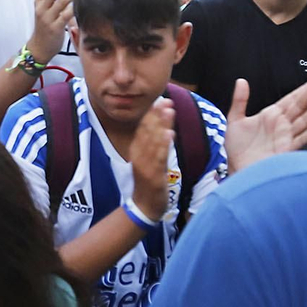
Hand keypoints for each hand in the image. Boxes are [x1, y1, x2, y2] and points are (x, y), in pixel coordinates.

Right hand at [29, 0, 73, 59]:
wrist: (39, 47)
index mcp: (38, 2)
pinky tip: (82, 5)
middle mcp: (41, 8)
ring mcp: (47, 18)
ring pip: (62, 0)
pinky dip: (75, 8)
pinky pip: (66, 15)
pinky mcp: (54, 28)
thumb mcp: (45, 11)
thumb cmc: (46, 28)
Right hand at [130, 97, 175, 217]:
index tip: (159, 100)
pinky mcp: (154, 176)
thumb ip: (151, 144)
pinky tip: (170, 134)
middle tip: (165, 100)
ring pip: (153, 141)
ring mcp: (146, 166)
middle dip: (156, 115)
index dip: (150, 114)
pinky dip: (164, 145)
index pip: (142, 128)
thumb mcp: (146, 160)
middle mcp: (139, 156)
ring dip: (162, 125)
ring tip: (169, 111)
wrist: (144, 205)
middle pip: (147, 132)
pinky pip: (159, 158)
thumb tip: (161, 127)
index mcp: (136, 151)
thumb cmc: (147, 182)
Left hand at [223, 77, 306, 172]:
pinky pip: (302, 138)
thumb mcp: (234, 119)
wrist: (238, 168)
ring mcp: (286, 136)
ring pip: (305, 120)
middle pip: (300, 106)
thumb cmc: (237, 147)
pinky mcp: (287, 149)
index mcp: (271, 116)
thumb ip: (240, 100)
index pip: (291, 99)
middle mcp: (281, 124)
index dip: (303, 89)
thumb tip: (241, 81)